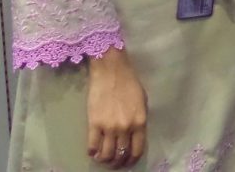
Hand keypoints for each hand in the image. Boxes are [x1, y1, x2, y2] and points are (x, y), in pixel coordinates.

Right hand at [86, 47, 146, 167]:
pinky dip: (92, 152)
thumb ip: (139, 119)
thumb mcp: (142, 101)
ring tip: (103, 157)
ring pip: (106, 155)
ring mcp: (109, 127)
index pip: (137, 150)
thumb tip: (135, 135)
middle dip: (118, 162)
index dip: (132, 160)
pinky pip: (92, 147)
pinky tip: (93, 150)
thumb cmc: (129, 82)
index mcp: (139, 122)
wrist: (112, 71)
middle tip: (114, 162)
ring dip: (105, 159)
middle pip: (121, 155)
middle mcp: (125, 128)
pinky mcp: (94, 124)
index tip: (128, 162)